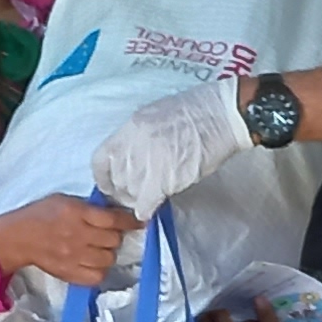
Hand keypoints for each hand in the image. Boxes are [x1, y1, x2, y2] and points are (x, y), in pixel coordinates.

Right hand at [0, 192, 136, 287]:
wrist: (19, 237)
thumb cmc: (41, 215)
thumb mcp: (64, 200)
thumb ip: (89, 208)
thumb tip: (114, 214)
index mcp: (76, 213)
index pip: (113, 220)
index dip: (130, 221)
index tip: (139, 222)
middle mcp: (77, 235)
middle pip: (113, 240)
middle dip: (115, 237)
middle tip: (108, 235)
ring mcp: (73, 257)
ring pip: (108, 259)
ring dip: (108, 253)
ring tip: (99, 249)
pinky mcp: (69, 273)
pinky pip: (97, 277)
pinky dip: (100, 270)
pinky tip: (94, 263)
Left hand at [94, 79, 251, 216]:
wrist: (220, 116)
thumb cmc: (195, 111)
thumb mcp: (155, 115)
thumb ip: (138, 137)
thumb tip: (132, 156)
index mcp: (129, 129)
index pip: (101, 160)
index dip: (104, 177)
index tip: (111, 184)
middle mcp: (133, 147)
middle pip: (117, 179)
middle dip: (123, 190)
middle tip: (135, 194)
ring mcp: (148, 164)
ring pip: (130, 193)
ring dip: (137, 199)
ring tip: (148, 198)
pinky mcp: (164, 180)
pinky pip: (145, 203)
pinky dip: (146, 210)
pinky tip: (150, 210)